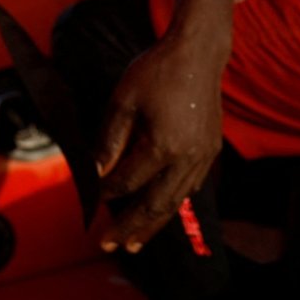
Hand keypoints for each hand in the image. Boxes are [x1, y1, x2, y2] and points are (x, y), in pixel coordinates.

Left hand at [95, 33, 224, 252]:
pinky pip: (190, 186)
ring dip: (153, 224)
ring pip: (176, 202)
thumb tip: (96, 172)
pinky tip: (160, 212)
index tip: (89, 201)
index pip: (128, 181)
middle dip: (131, 228)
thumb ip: (110, 140)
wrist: (198, 53)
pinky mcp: (211, 150)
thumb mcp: (123, 101)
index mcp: (163, 146)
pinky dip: (172, 203)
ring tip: (134, 243)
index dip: (106, 193)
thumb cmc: (156, 72)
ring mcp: (203, 156)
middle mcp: (188, 158)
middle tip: (109, 246)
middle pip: (155, 205)